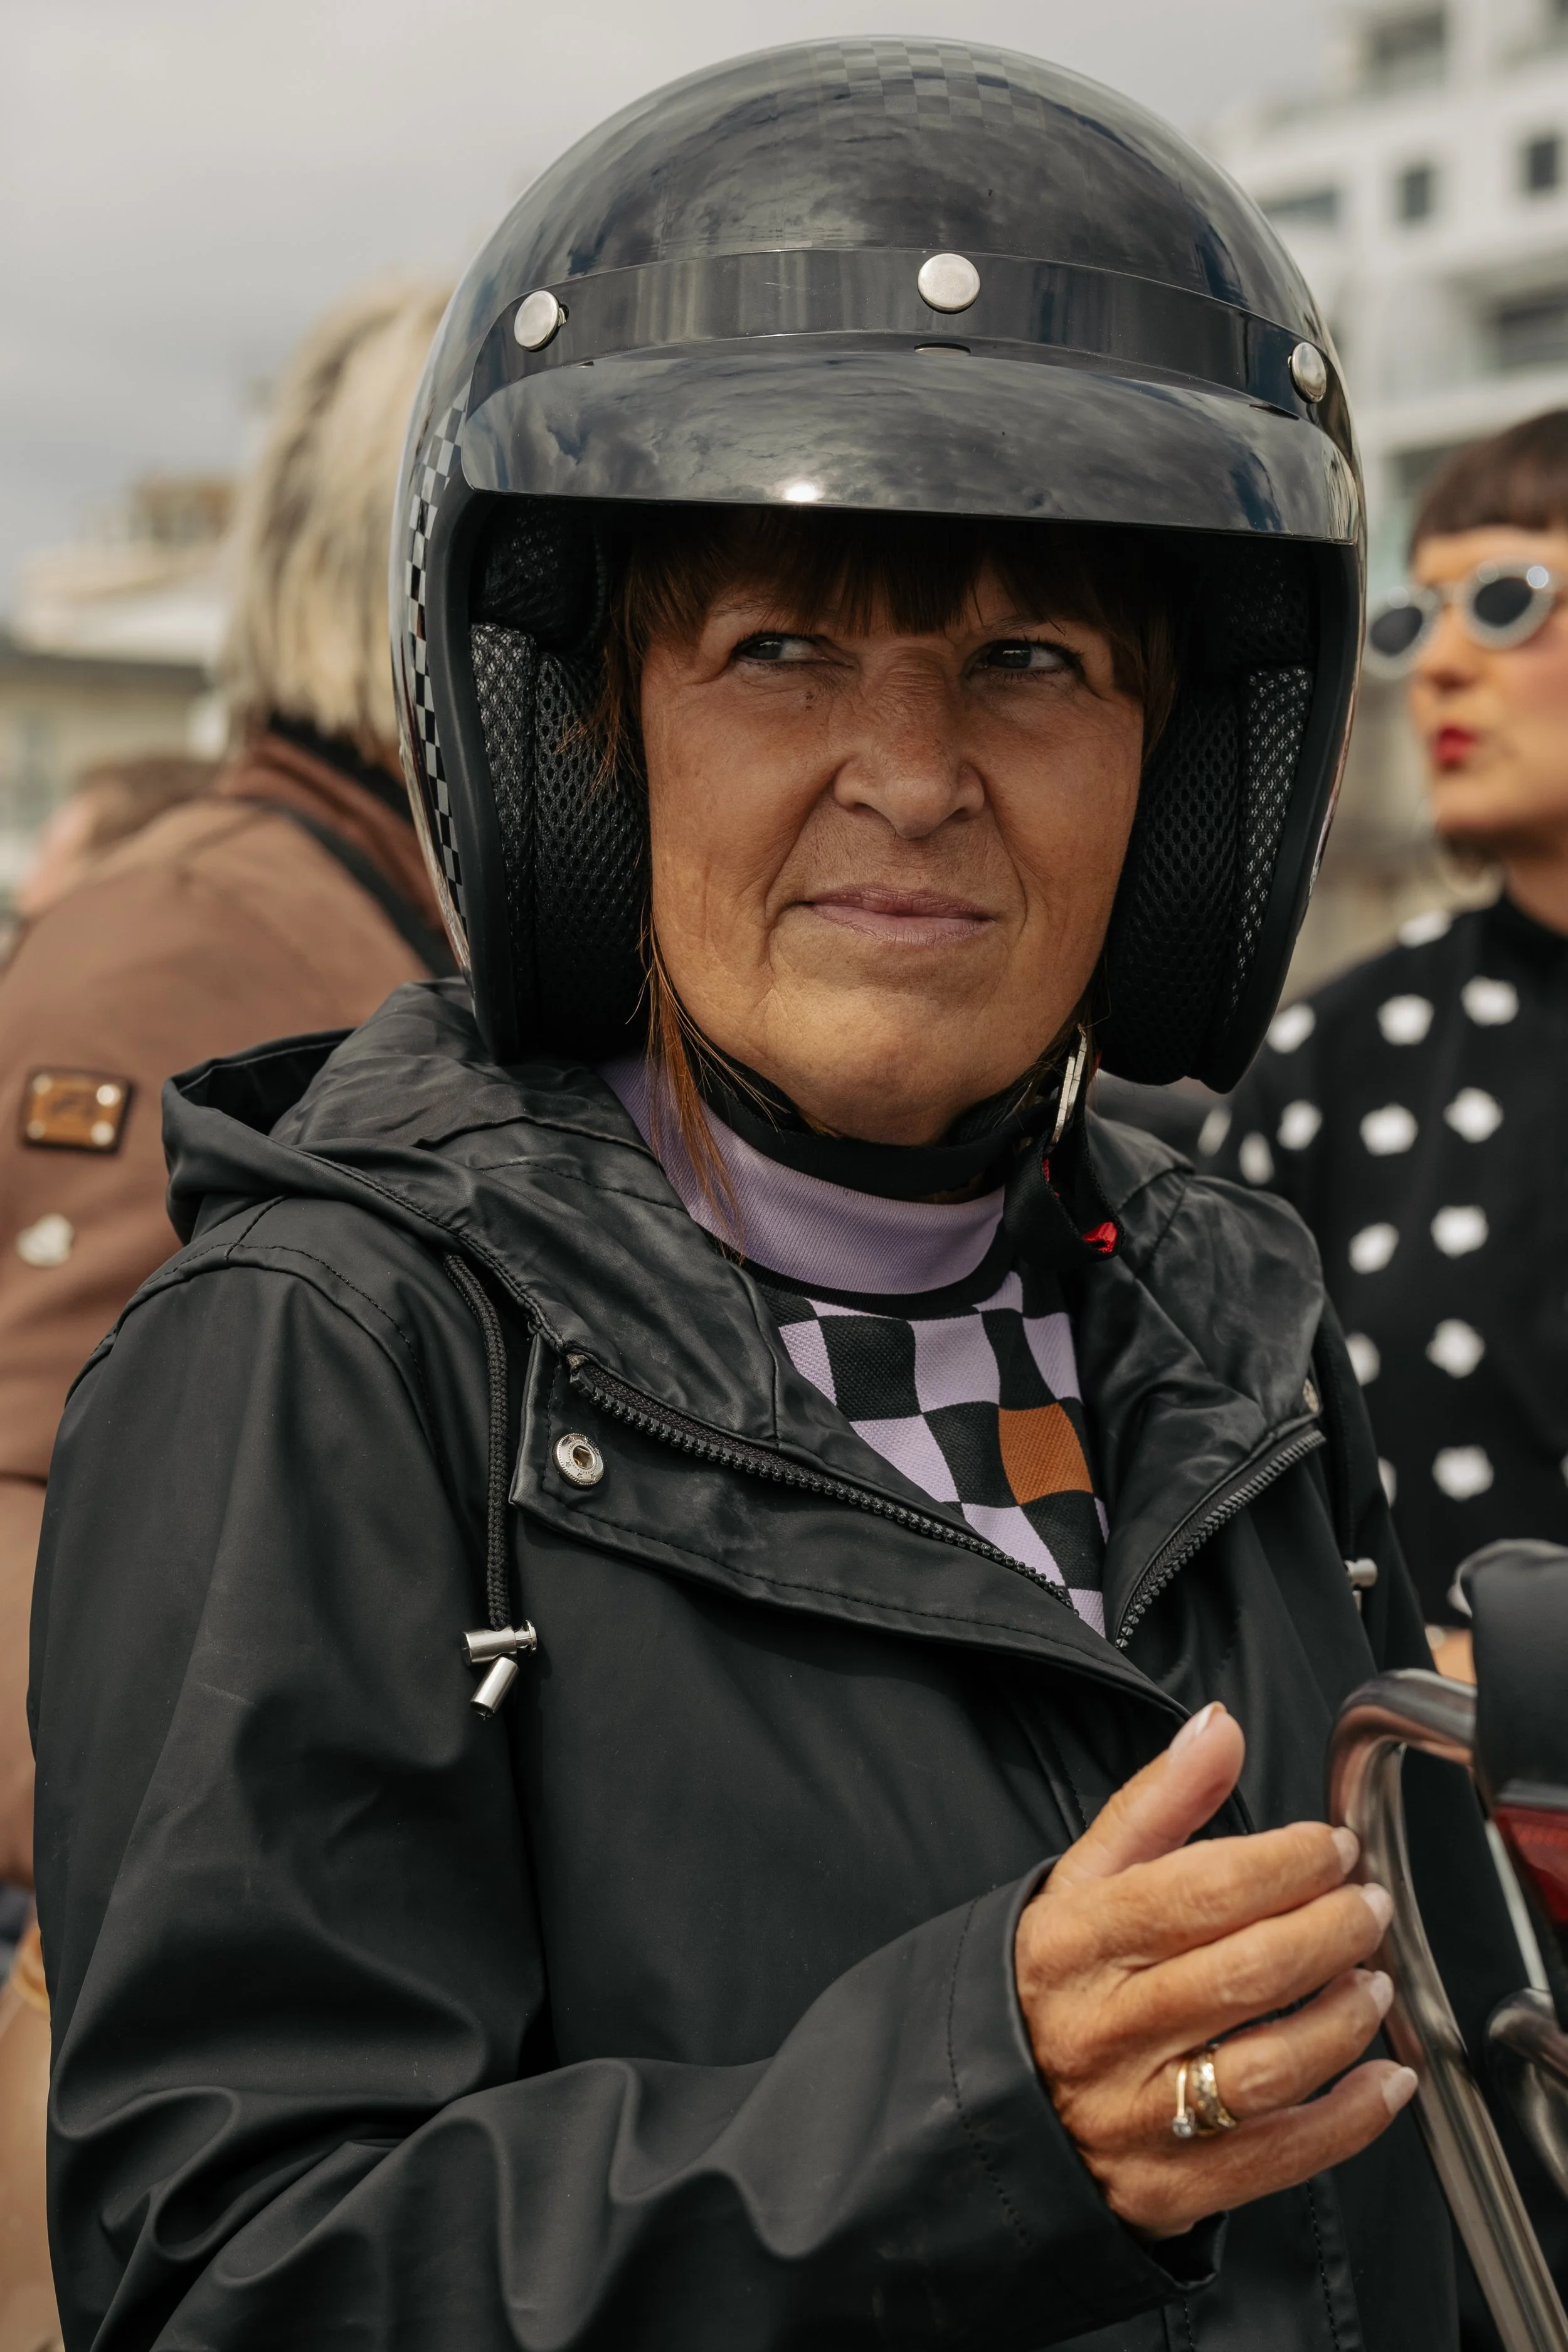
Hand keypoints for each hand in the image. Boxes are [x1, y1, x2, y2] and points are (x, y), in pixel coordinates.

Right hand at [1013, 1701, 1415, 2238]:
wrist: (999, 2104)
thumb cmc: (1057, 1979)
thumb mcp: (1084, 1878)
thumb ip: (1159, 1801)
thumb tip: (1219, 1727)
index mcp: (1072, 1942)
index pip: (1199, 1891)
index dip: (1285, 1864)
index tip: (1332, 1848)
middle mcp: (1100, 2030)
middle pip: (1245, 1974)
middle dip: (1329, 1930)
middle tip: (1366, 1906)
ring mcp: (1133, 2116)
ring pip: (1267, 2066)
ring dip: (1343, 2018)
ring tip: (1373, 1980)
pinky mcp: (1167, 2187)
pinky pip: (1277, 2157)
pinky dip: (1349, 2118)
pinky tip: (1385, 2079)